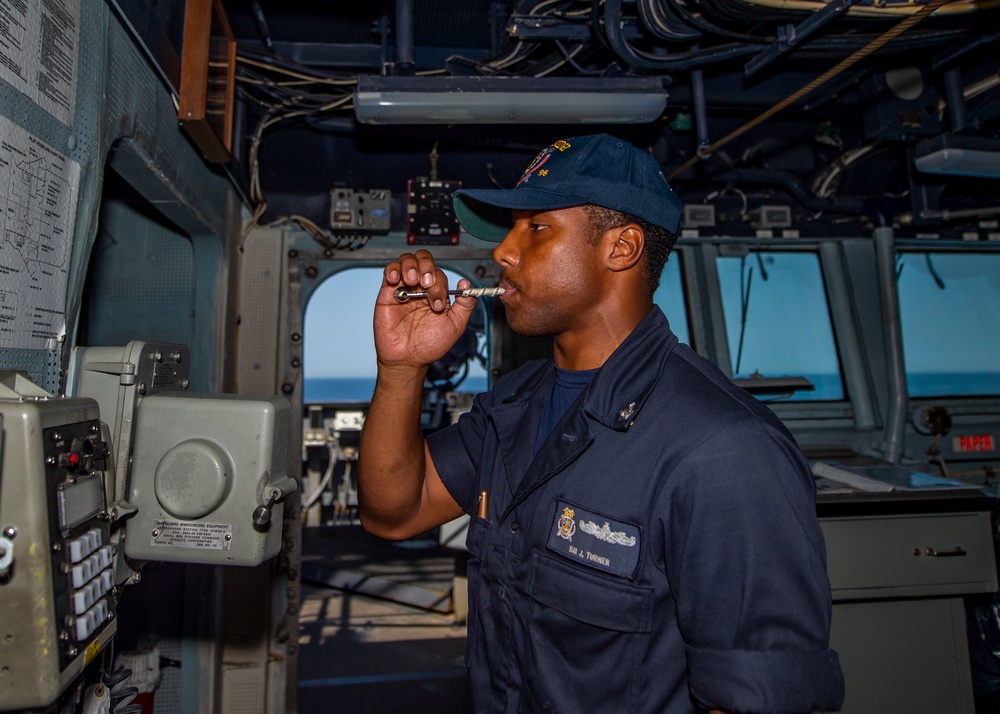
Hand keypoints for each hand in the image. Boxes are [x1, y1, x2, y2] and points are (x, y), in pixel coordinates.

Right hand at [374, 250, 477, 369]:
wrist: (408, 359)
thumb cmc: (429, 345)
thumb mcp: (455, 326)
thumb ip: (465, 306)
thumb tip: (467, 284)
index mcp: (436, 293)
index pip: (439, 274)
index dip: (439, 284)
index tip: (438, 304)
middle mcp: (420, 288)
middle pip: (424, 259)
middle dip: (427, 267)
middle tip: (426, 283)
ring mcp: (404, 288)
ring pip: (407, 260)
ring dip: (411, 266)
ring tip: (412, 280)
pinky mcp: (388, 293)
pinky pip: (389, 271)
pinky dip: (393, 269)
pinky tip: (397, 280)